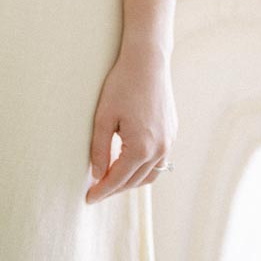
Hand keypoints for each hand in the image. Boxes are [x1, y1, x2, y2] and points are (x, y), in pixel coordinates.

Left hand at [86, 42, 176, 203]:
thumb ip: (99, 149)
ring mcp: (169, 142)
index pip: (118, 179)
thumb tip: (97, 174)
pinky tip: (130, 161)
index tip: (88, 199)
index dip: (102, 190)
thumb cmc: (122, 85)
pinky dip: (143, 167)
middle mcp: (159, 150)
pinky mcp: (172, 133)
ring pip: (150, 174)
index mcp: (141, 149)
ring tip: (112, 179)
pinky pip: (159, 161)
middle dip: (115, 188)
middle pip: (135, 181)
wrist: (148, 62)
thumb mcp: (104, 117)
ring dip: (131, 180)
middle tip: (97, 190)